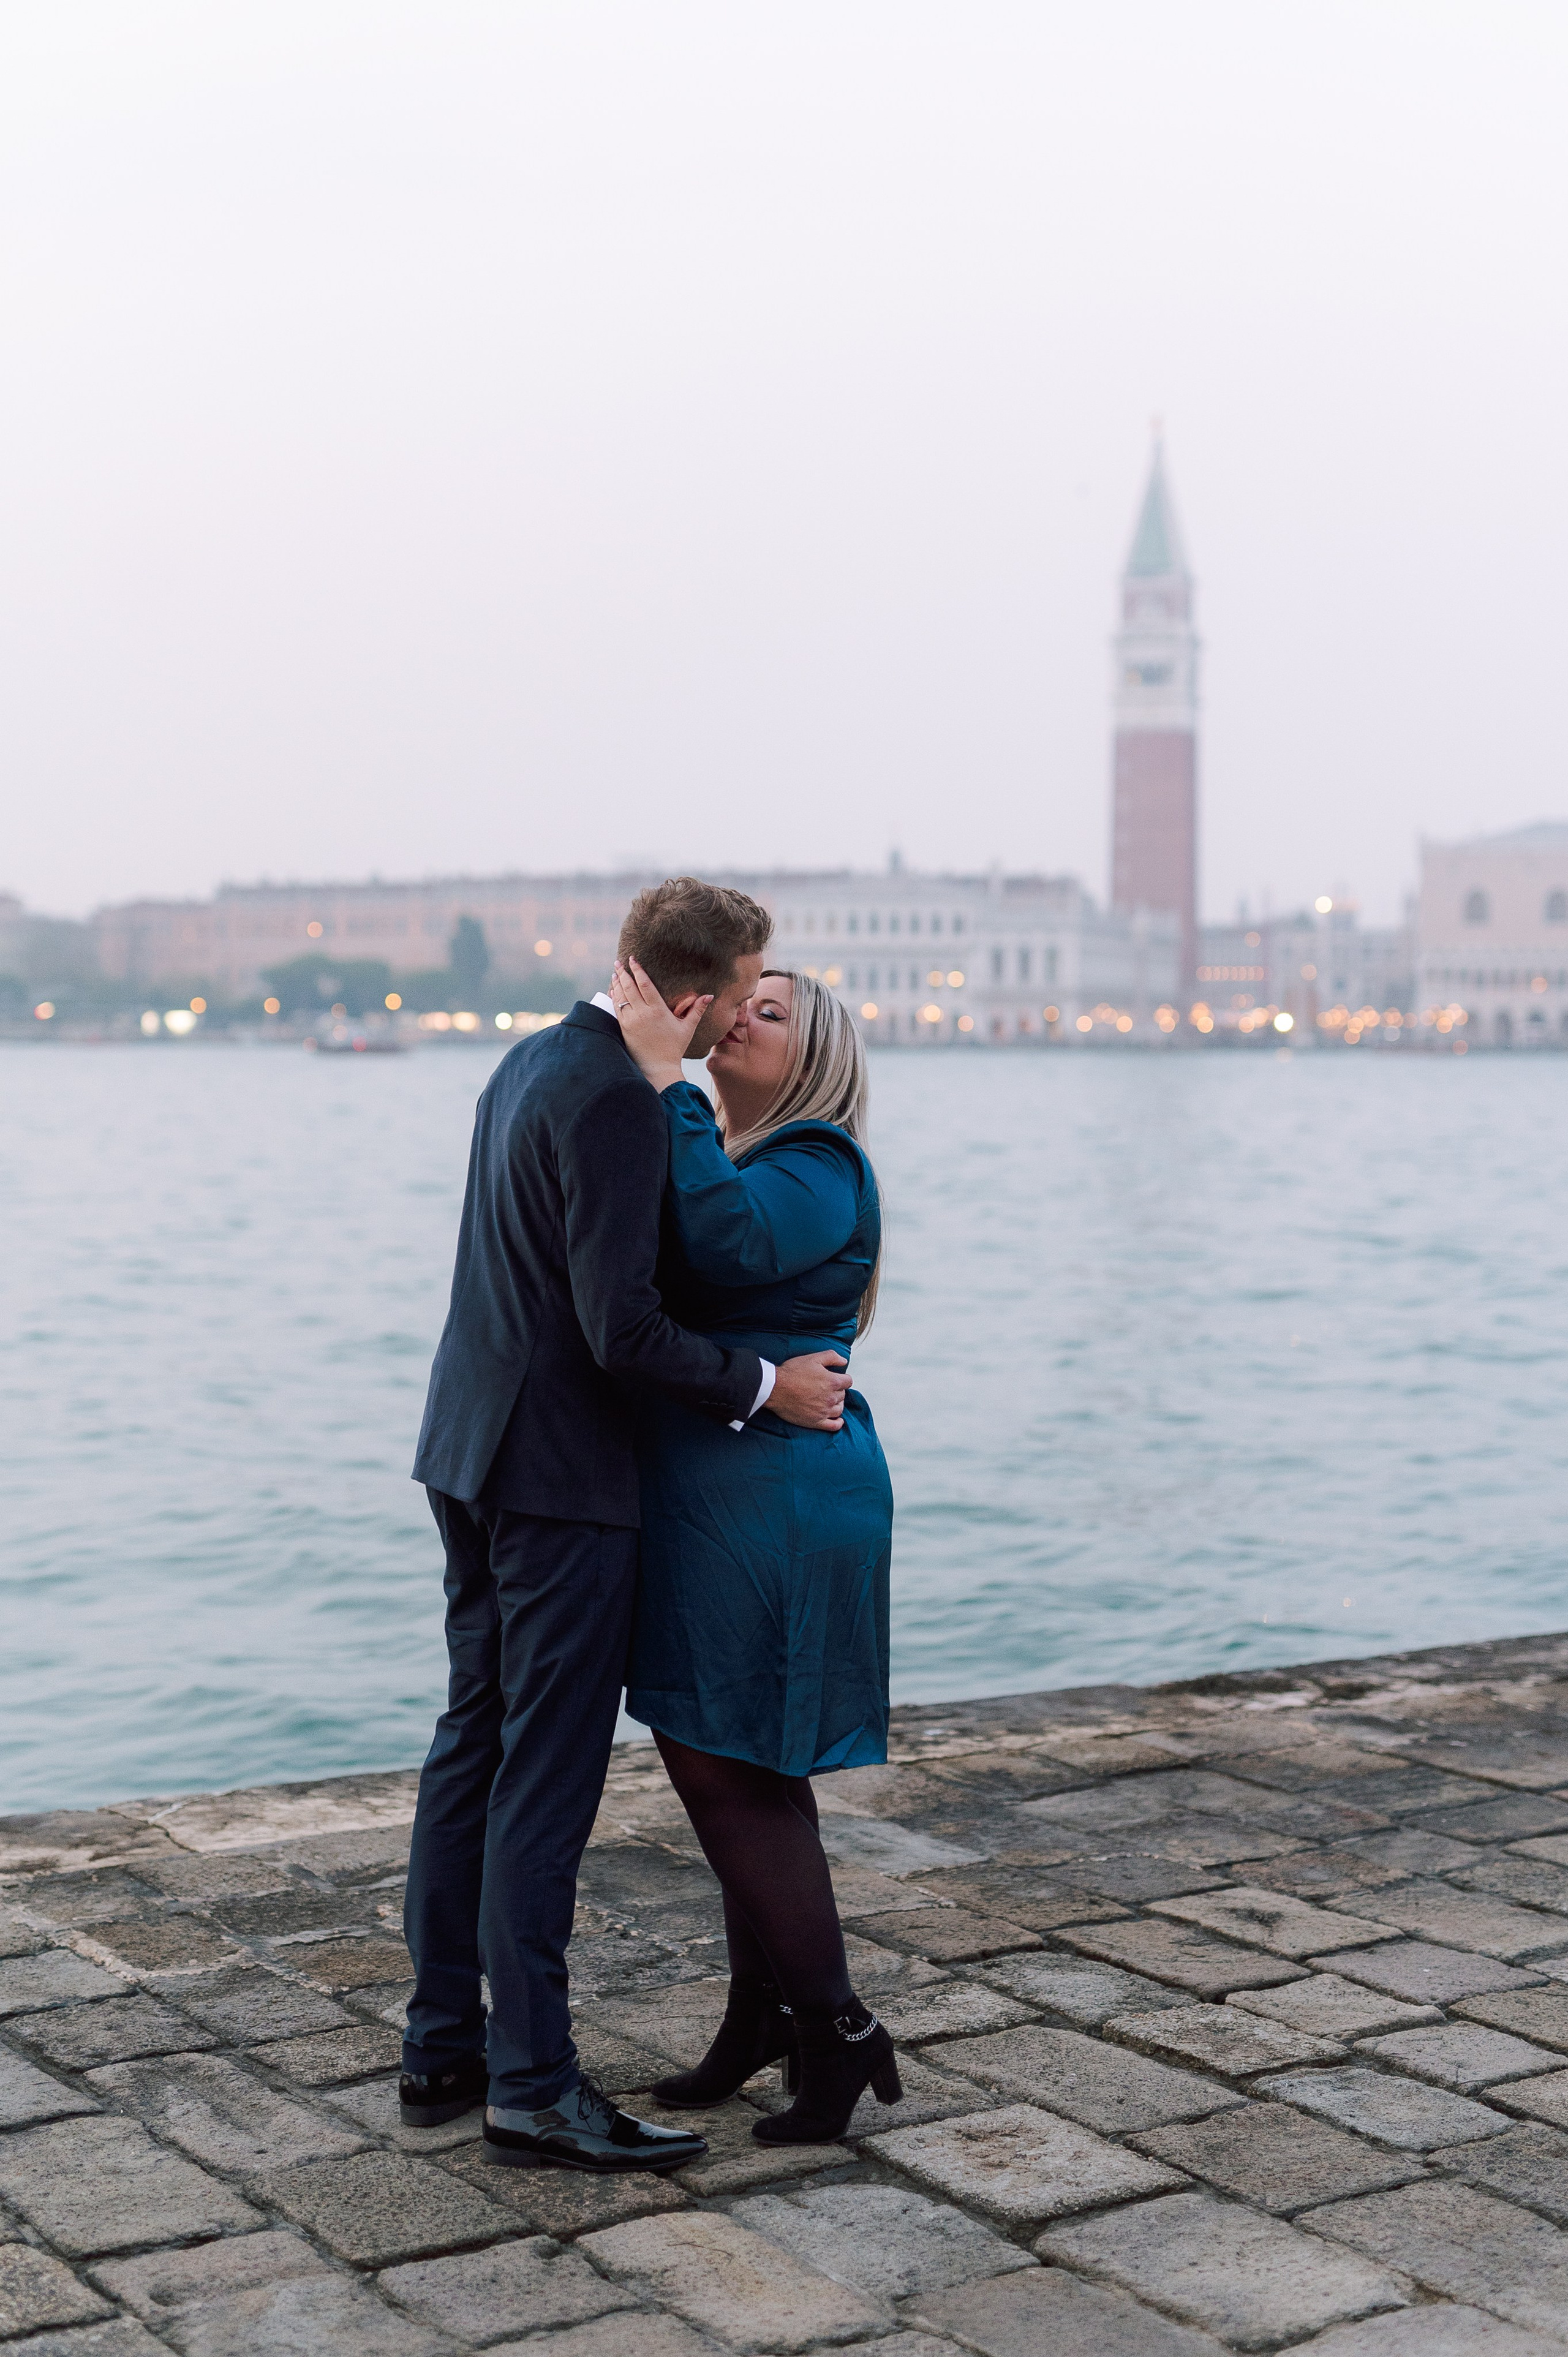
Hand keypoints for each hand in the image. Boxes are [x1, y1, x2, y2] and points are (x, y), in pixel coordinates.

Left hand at [611, 958, 710, 1091]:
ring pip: (620, 997)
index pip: (644, 984)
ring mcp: (630, 1022)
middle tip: (618, 962)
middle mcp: (642, 1014)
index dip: (637, 970)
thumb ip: (697, 1010)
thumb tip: (709, 995)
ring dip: (616, 984)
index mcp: (657, 1010)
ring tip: (615, 973)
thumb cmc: (674, 1048)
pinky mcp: (623, 1029)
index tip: (632, 959)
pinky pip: (616, 1009)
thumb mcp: (687, 1028)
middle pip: (629, 987)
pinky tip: (613, 991)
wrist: (658, 1068)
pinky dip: (613, 998)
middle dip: (623, 973)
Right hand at [768, 1351, 850, 1432]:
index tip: (835, 1378)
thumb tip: (844, 1361)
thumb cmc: (792, 1373)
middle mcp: (831, 1398)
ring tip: (829, 1400)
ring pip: (839, 1409)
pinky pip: (833, 1426)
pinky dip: (838, 1423)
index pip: (848, 1381)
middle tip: (826, 1388)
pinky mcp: (816, 1422)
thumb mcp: (813, 1358)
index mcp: (832, 1381)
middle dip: (837, 1390)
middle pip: (843, 1395)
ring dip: (837, 1404)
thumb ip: (832, 1357)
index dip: (842, 1378)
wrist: (775, 1388)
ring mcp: (824, 1411)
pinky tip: (837, 1420)